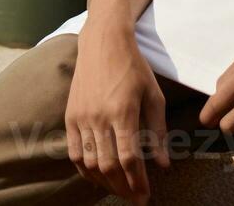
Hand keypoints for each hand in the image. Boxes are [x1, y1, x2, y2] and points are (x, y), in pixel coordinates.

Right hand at [66, 18, 169, 203]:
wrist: (103, 43)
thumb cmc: (134, 67)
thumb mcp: (154, 95)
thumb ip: (158, 131)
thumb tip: (164, 164)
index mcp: (123, 112)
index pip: (129, 158)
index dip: (137, 181)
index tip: (146, 195)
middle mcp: (99, 117)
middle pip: (109, 166)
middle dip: (123, 188)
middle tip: (134, 198)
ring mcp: (81, 118)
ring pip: (90, 163)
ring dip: (105, 183)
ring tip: (119, 190)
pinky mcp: (70, 117)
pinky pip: (74, 152)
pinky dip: (85, 170)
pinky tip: (97, 177)